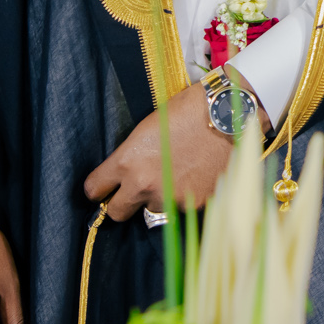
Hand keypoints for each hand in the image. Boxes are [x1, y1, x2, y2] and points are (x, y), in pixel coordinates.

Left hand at [82, 78, 240, 221]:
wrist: (229, 115)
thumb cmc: (188, 110)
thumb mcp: (149, 127)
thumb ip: (132, 155)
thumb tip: (127, 172)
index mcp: (127, 162)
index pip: (94, 189)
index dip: (98, 187)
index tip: (103, 186)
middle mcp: (144, 185)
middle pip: (117, 212)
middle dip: (122, 202)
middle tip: (134, 189)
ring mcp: (170, 198)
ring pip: (153, 210)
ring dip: (158, 199)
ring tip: (175, 176)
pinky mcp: (194, 205)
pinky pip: (181, 208)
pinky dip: (185, 197)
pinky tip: (196, 176)